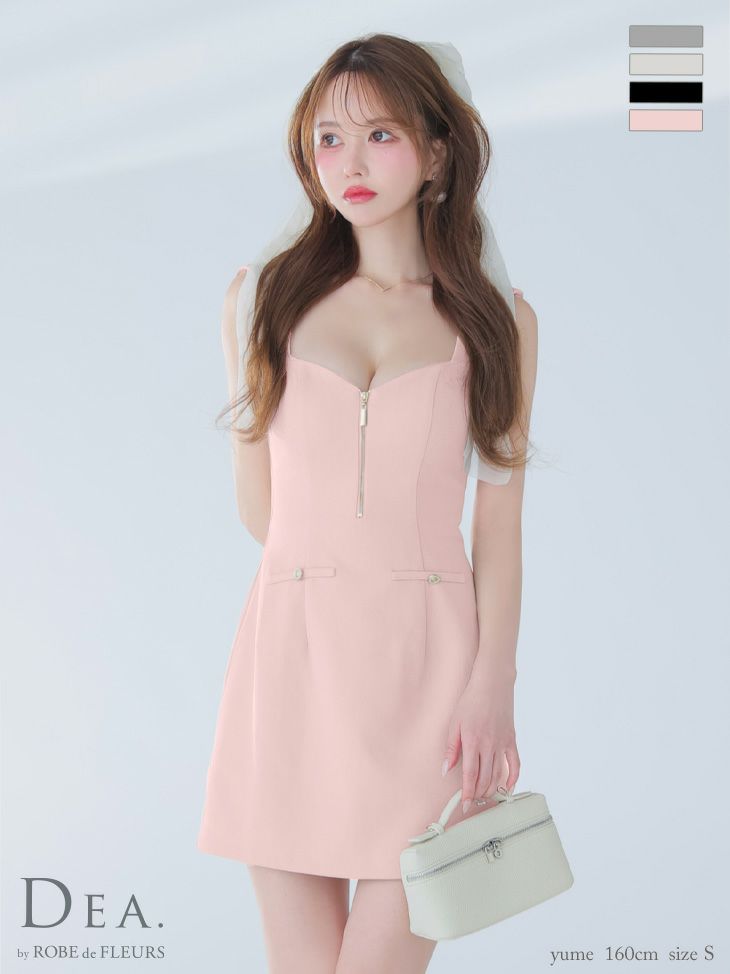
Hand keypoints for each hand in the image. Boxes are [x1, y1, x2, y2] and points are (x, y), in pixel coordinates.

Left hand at [441, 671, 519, 814]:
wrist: (492, 684)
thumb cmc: (470, 701)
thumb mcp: (454, 723)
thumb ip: (451, 748)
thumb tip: (446, 769)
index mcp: (473, 741)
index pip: (470, 774)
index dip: (468, 792)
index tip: (465, 805)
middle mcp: (489, 745)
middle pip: (485, 778)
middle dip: (479, 794)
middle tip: (473, 802)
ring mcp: (503, 743)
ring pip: (499, 774)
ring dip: (492, 788)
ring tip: (485, 797)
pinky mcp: (512, 740)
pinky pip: (515, 764)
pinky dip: (512, 779)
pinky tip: (506, 788)